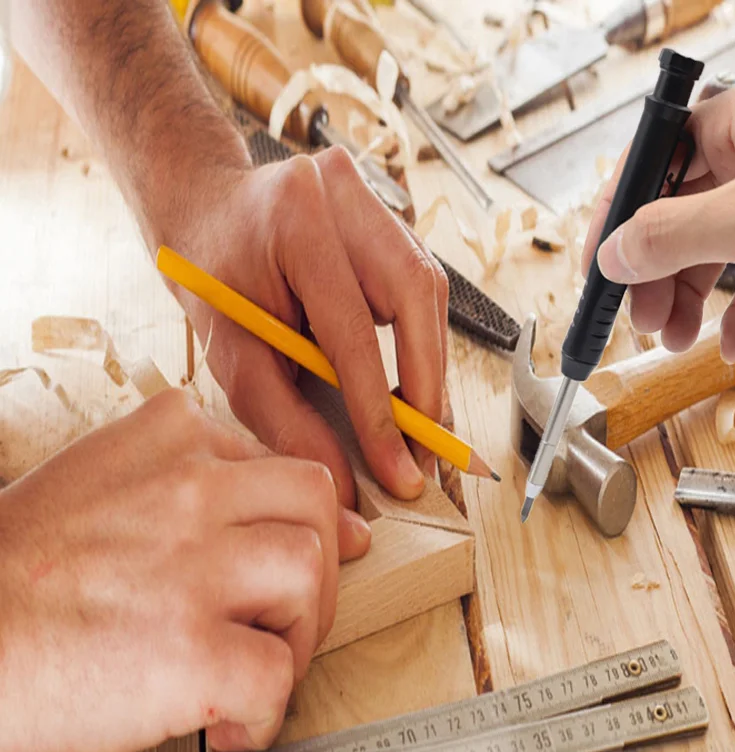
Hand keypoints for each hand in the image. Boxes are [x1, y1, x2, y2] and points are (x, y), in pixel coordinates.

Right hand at [0, 390, 340, 751]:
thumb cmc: (23, 568)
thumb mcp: (108, 477)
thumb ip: (200, 478)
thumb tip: (310, 514)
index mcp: (173, 439)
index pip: (285, 470)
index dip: (296, 529)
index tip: (286, 566)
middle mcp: (189, 489)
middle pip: (316, 505)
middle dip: (318, 566)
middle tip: (285, 616)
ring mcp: (192, 565)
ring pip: (309, 573)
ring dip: (297, 632)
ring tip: (253, 663)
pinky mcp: (187, 649)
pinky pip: (276, 673)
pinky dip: (266, 709)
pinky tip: (228, 719)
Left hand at [162, 148, 447, 539]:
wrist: (209, 212)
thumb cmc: (211, 277)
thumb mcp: (231, 351)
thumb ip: (284, 416)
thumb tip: (343, 477)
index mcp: (295, 222)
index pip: (354, 331)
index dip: (381, 410)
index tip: (399, 471)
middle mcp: (345, 196)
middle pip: (416, 297)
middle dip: (428, 386)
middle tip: (426, 455)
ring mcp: (373, 200)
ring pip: (429, 293)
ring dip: (430, 367)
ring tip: (420, 429)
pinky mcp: (389, 221)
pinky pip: (421, 289)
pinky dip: (421, 343)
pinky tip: (410, 385)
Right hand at [582, 79, 734, 362]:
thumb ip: (676, 234)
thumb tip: (614, 254)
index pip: (651, 163)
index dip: (617, 214)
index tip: (599, 262)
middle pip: (673, 218)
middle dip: (653, 274)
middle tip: (641, 316)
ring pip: (706, 255)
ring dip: (684, 302)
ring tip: (675, 338)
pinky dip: (733, 318)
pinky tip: (726, 342)